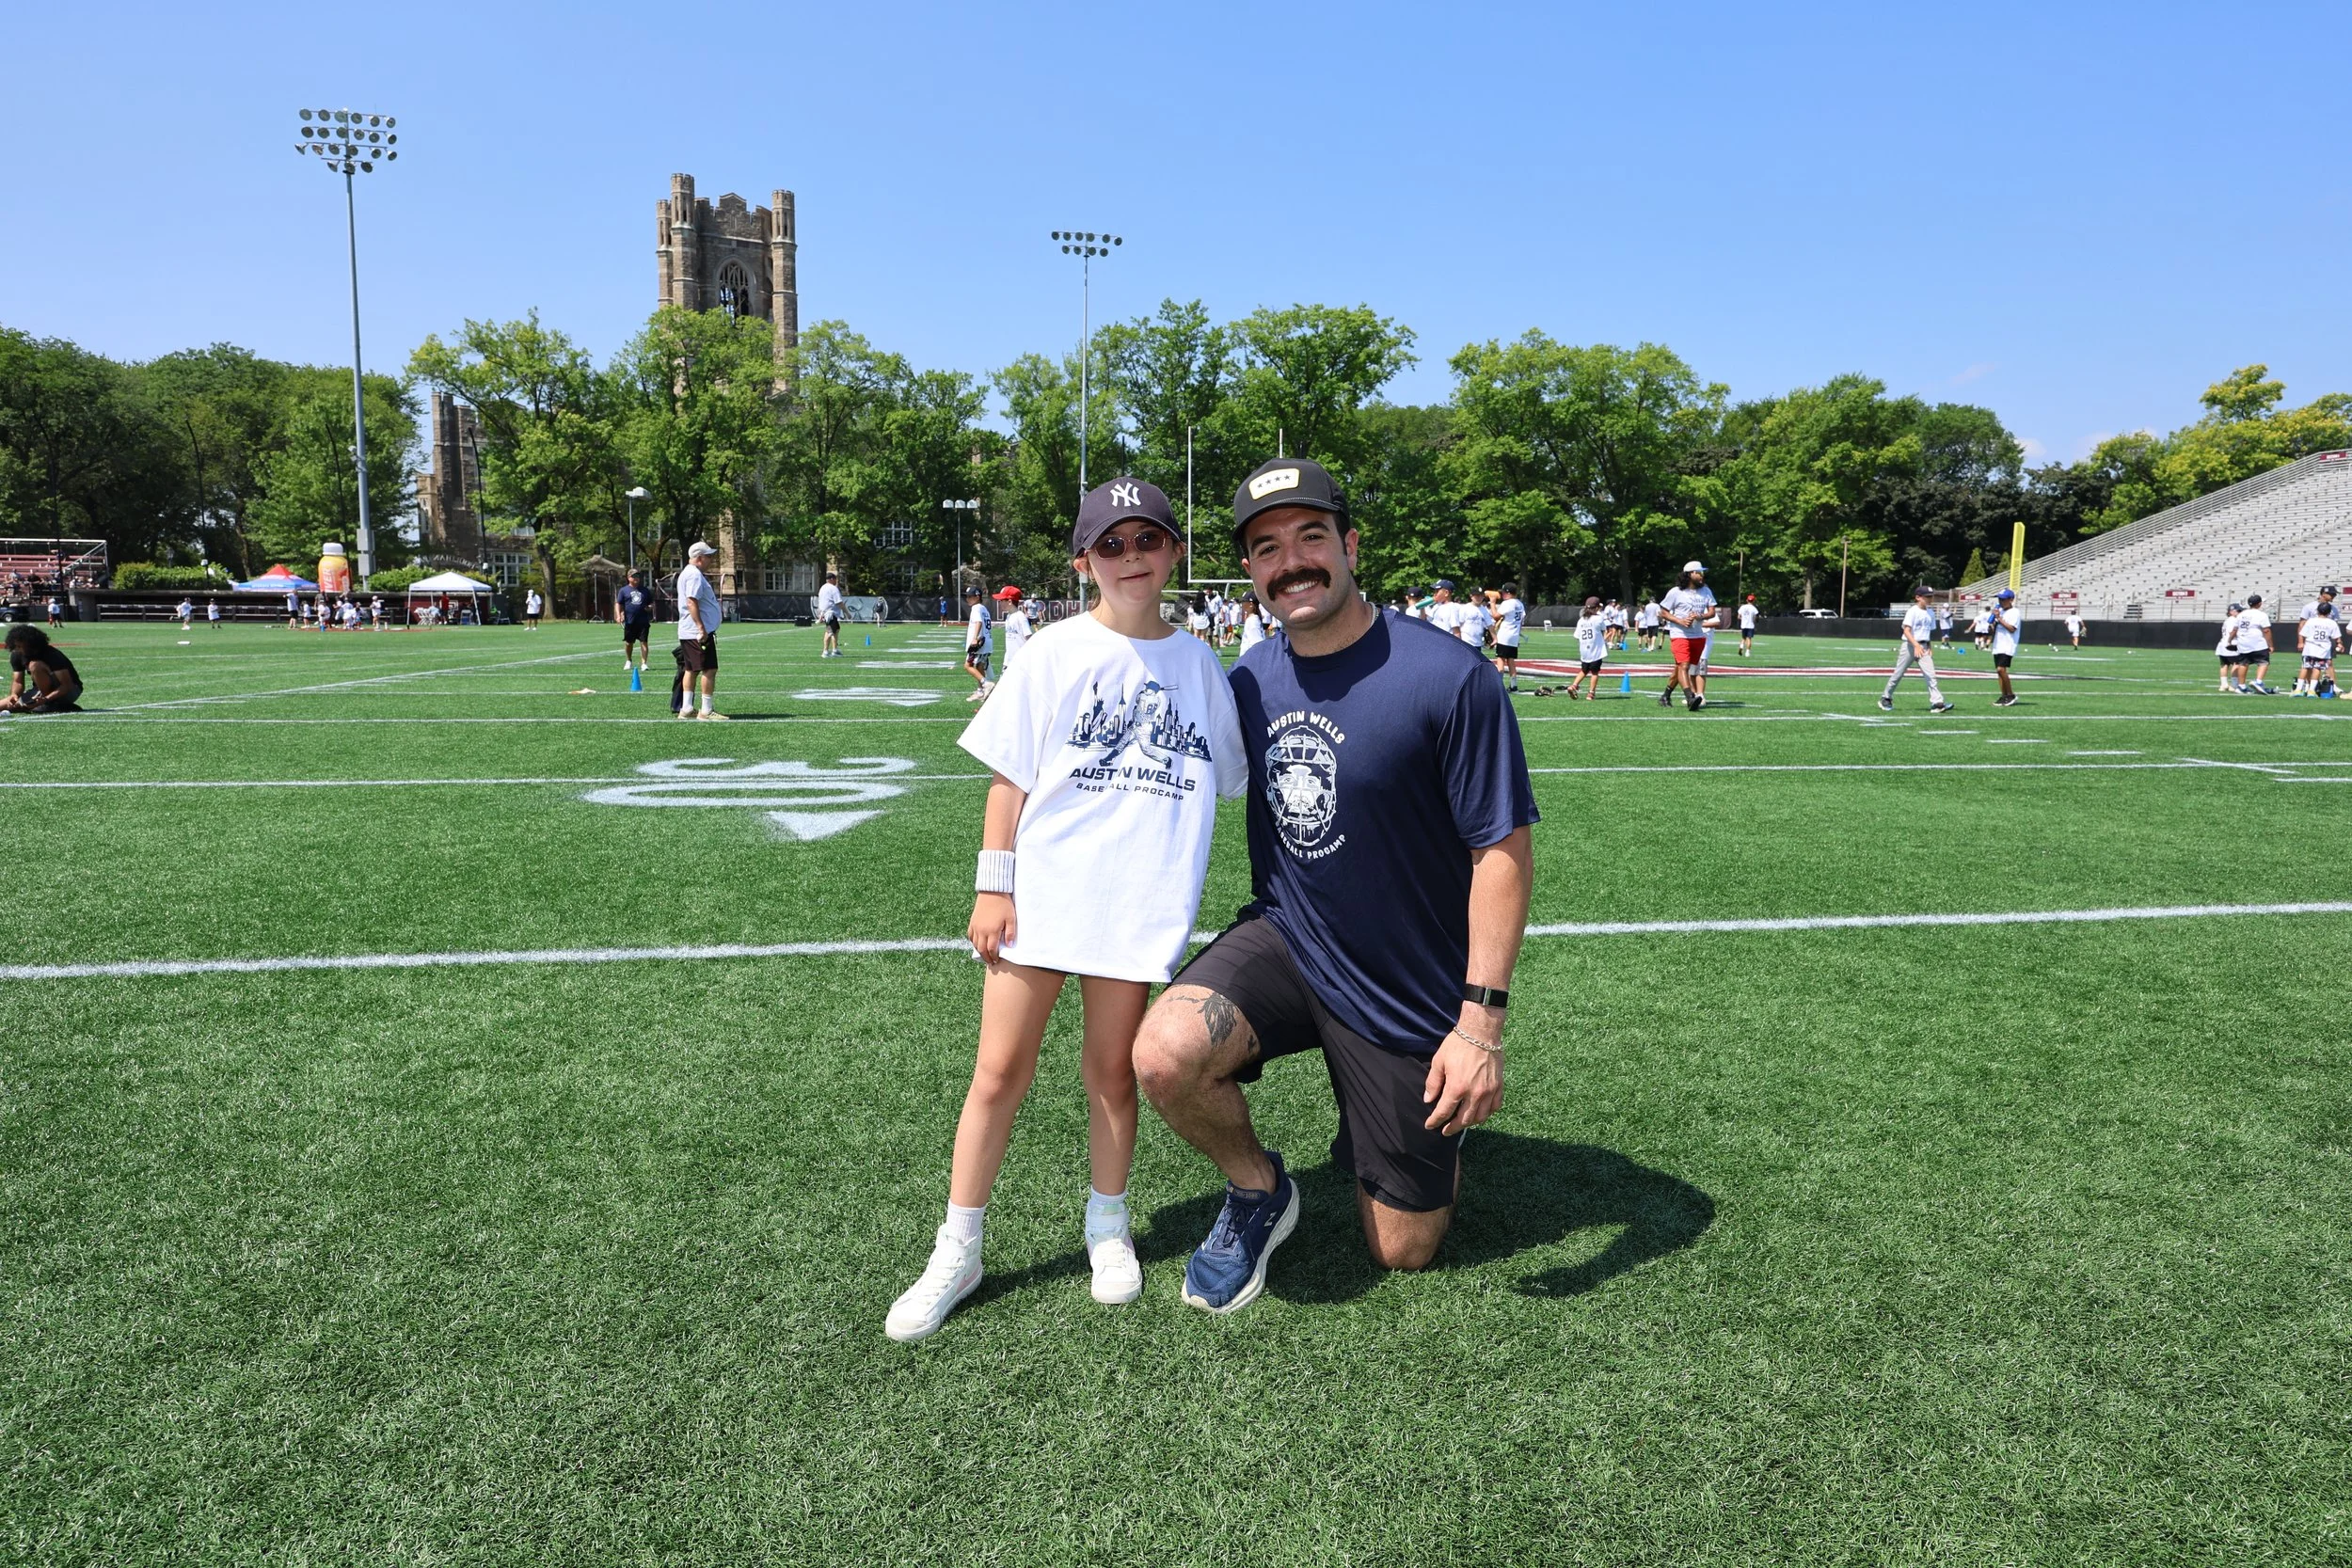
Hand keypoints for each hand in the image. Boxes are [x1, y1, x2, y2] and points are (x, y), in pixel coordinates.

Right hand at [968, 892, 1015, 965]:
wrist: (992, 891)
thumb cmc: (1004, 904)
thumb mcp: (1011, 918)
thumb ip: (1010, 933)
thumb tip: (1009, 946)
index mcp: (992, 931)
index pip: (992, 949)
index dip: (994, 957)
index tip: (996, 961)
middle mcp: (981, 930)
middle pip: (981, 949)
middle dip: (986, 957)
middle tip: (991, 962)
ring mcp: (975, 926)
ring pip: (974, 943)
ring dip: (979, 951)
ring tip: (985, 955)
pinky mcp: (972, 921)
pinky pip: (970, 935)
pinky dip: (973, 942)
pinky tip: (977, 944)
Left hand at [1422, 1008, 1504, 1134]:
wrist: (1481, 1032)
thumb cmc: (1458, 1044)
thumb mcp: (1439, 1061)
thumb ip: (1433, 1083)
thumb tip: (1429, 1100)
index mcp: (1457, 1088)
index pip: (1444, 1112)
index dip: (1435, 1121)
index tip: (1430, 1125)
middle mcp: (1474, 1094)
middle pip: (1464, 1120)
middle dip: (1453, 1128)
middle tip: (1446, 1131)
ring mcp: (1489, 1091)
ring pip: (1480, 1117)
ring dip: (1469, 1123)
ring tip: (1461, 1123)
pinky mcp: (1499, 1086)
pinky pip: (1494, 1107)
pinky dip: (1487, 1114)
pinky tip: (1479, 1113)